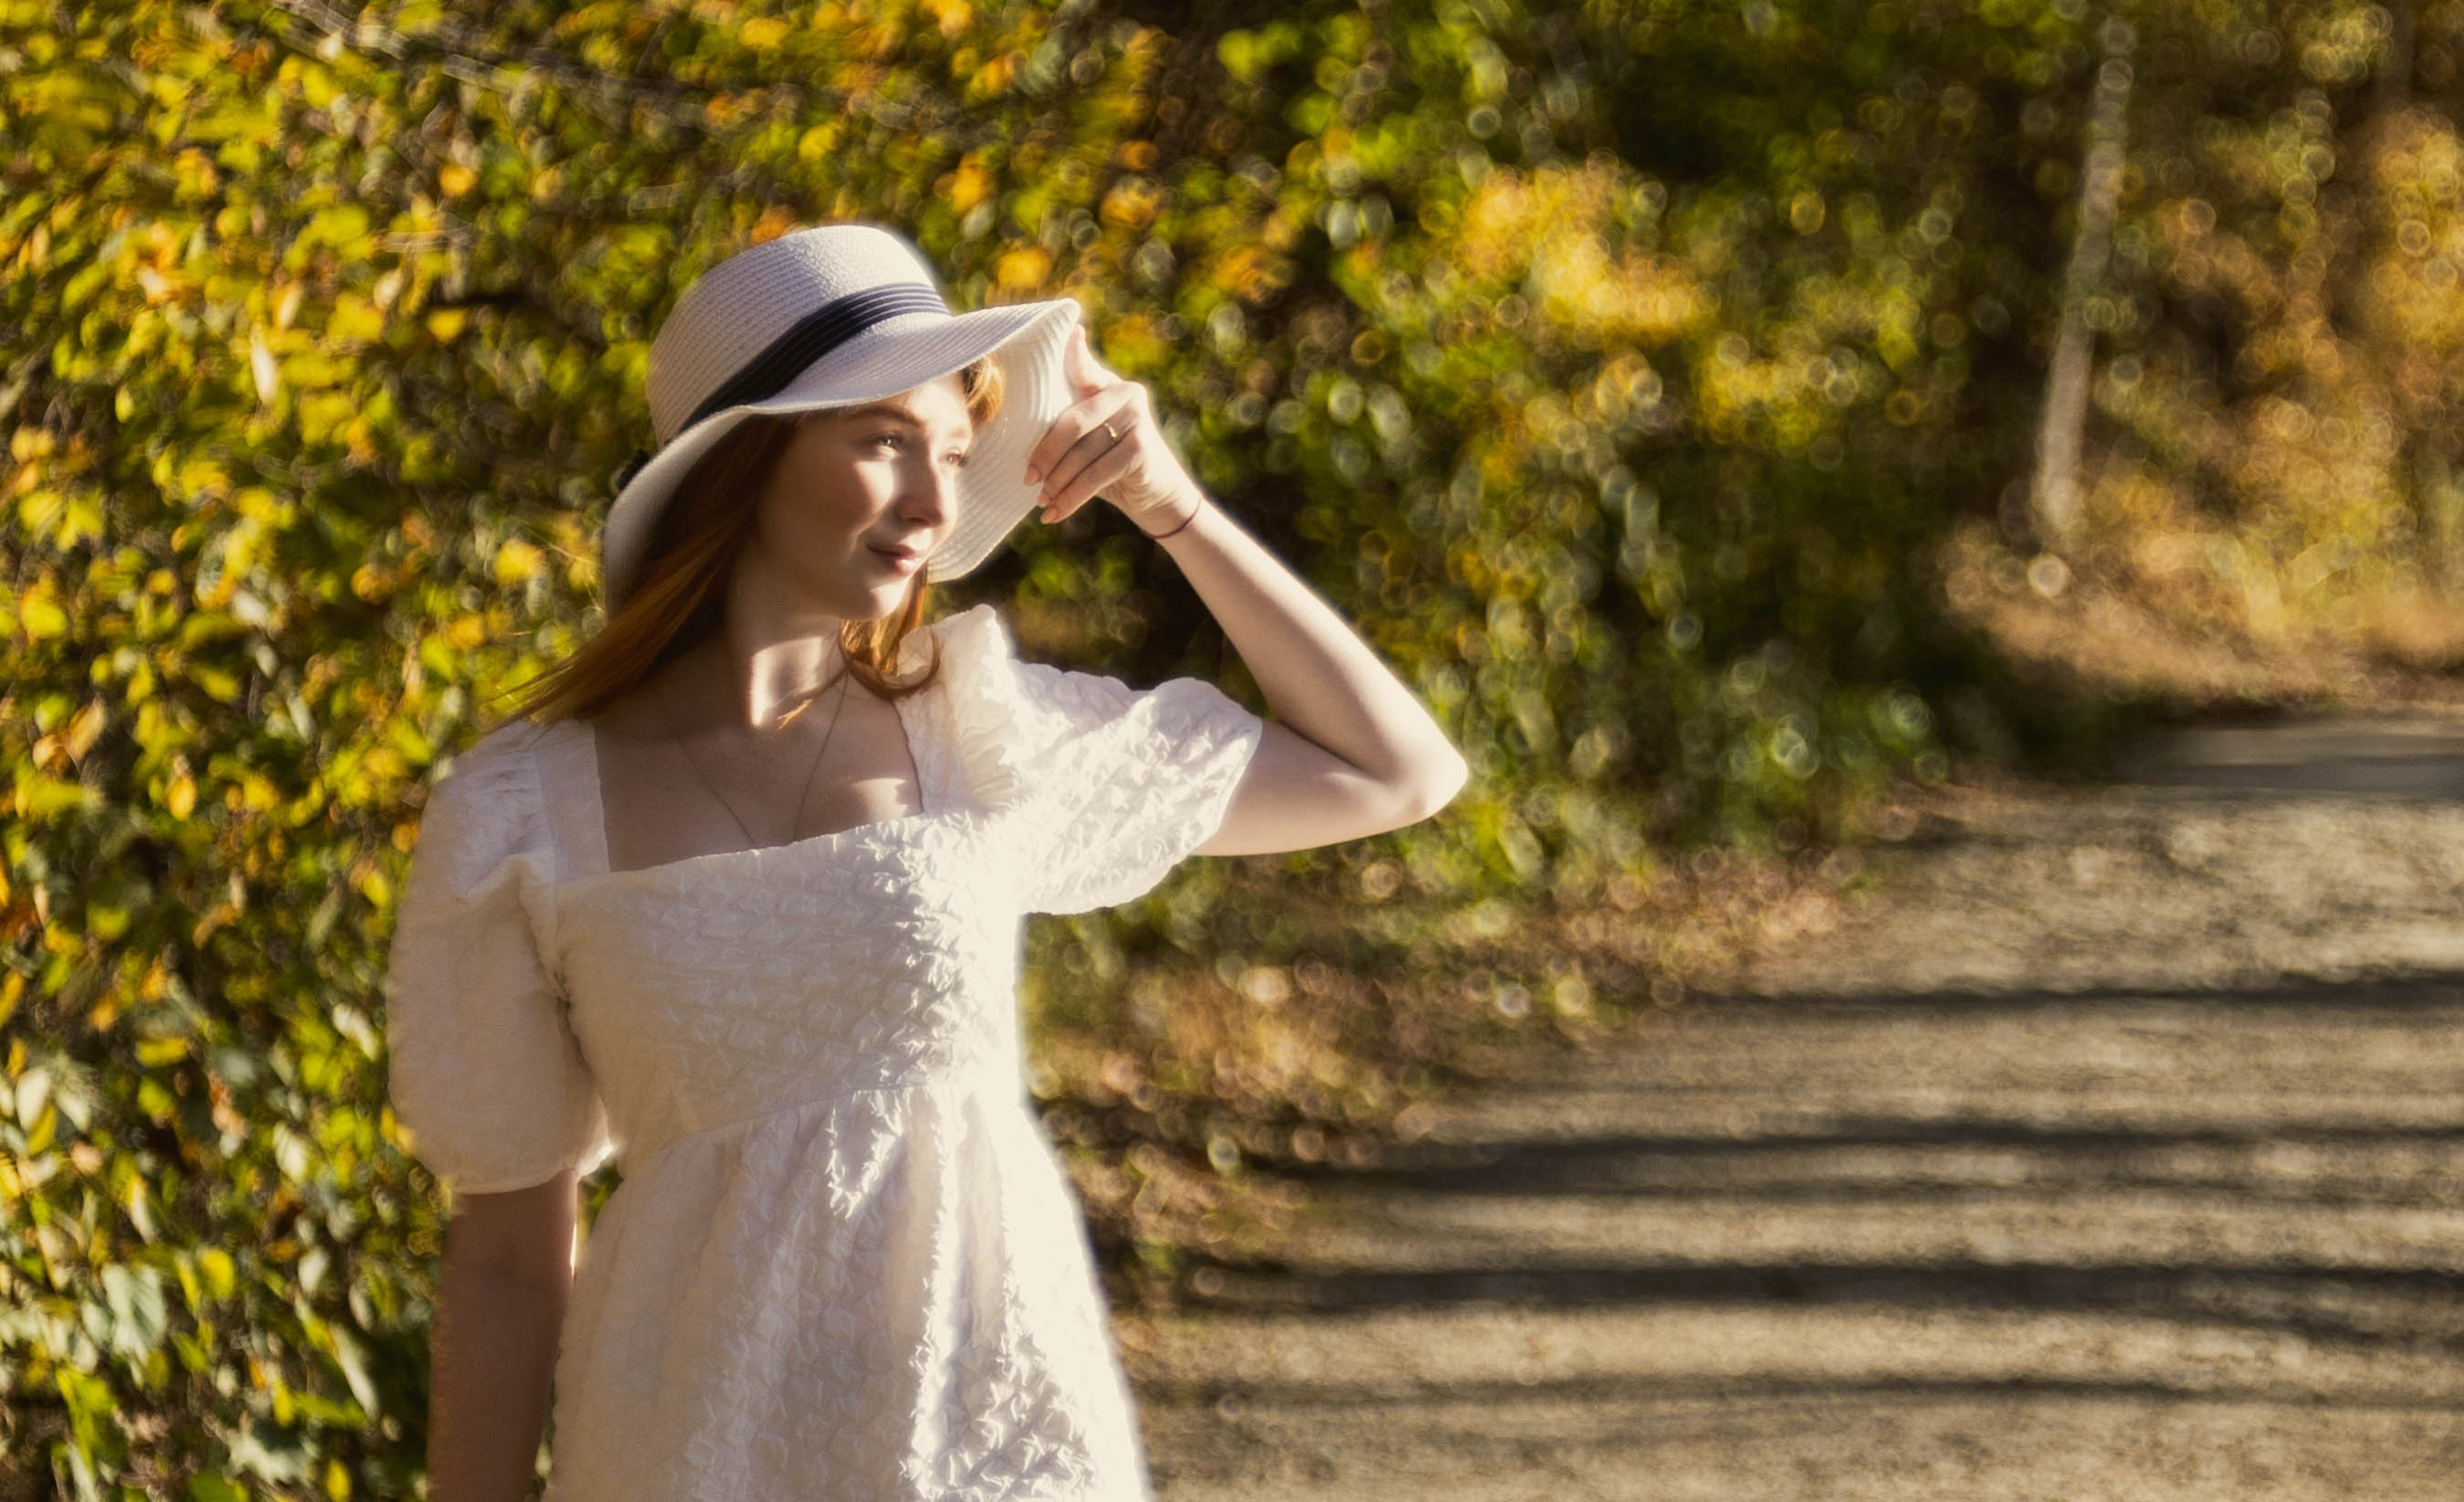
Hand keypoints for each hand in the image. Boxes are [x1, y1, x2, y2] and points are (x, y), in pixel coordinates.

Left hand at [1021, 323, 1202, 534]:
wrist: (1157, 498)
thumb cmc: (1111, 467)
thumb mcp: (1089, 443)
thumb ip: (1067, 427)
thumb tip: (1021, 442)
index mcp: (1107, 385)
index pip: (1083, 366)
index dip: (1075, 351)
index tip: (1071, 332)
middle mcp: (1127, 394)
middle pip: (1071, 422)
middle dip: (1045, 455)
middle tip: (1027, 479)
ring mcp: (1137, 418)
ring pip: (1081, 453)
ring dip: (1056, 483)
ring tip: (1041, 502)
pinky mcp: (1141, 447)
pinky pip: (1095, 474)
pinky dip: (1071, 498)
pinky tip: (1055, 513)